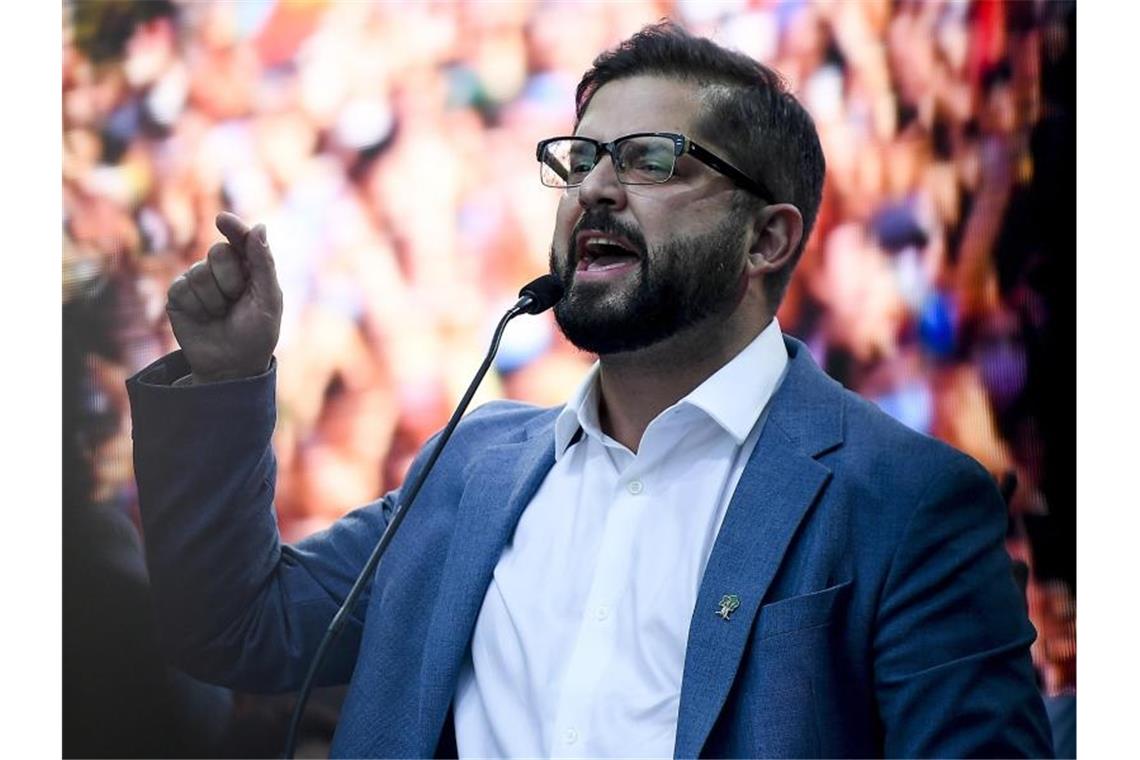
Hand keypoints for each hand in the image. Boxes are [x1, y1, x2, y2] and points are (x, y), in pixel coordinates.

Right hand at [166, 212, 283, 383]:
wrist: (231, 366)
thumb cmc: (256, 334)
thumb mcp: (269, 300)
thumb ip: (263, 264)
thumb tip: (259, 227)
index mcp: (248, 268)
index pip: (240, 240)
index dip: (233, 229)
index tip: (222, 220)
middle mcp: (222, 270)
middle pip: (218, 252)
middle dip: (230, 278)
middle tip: (236, 300)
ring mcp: (198, 281)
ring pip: (199, 271)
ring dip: (215, 298)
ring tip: (221, 314)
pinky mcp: (179, 296)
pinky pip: (182, 287)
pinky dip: (197, 306)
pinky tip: (204, 318)